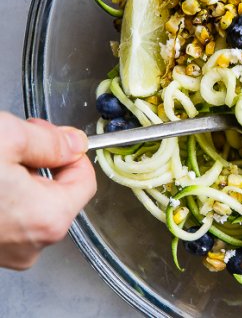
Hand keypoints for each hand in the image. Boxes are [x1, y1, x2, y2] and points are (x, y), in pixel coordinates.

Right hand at [0, 113, 95, 269]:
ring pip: (34, 203)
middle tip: (21, 138)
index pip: (85, 181)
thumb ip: (52, 141)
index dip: (72, 153)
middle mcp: (31, 244)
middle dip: (44, 160)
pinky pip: (11, 216)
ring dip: (23, 175)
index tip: (56, 138)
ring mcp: (6, 252)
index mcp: (47, 218)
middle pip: (60, 191)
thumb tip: (74, 144)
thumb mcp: (9, 137)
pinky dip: (5, 193)